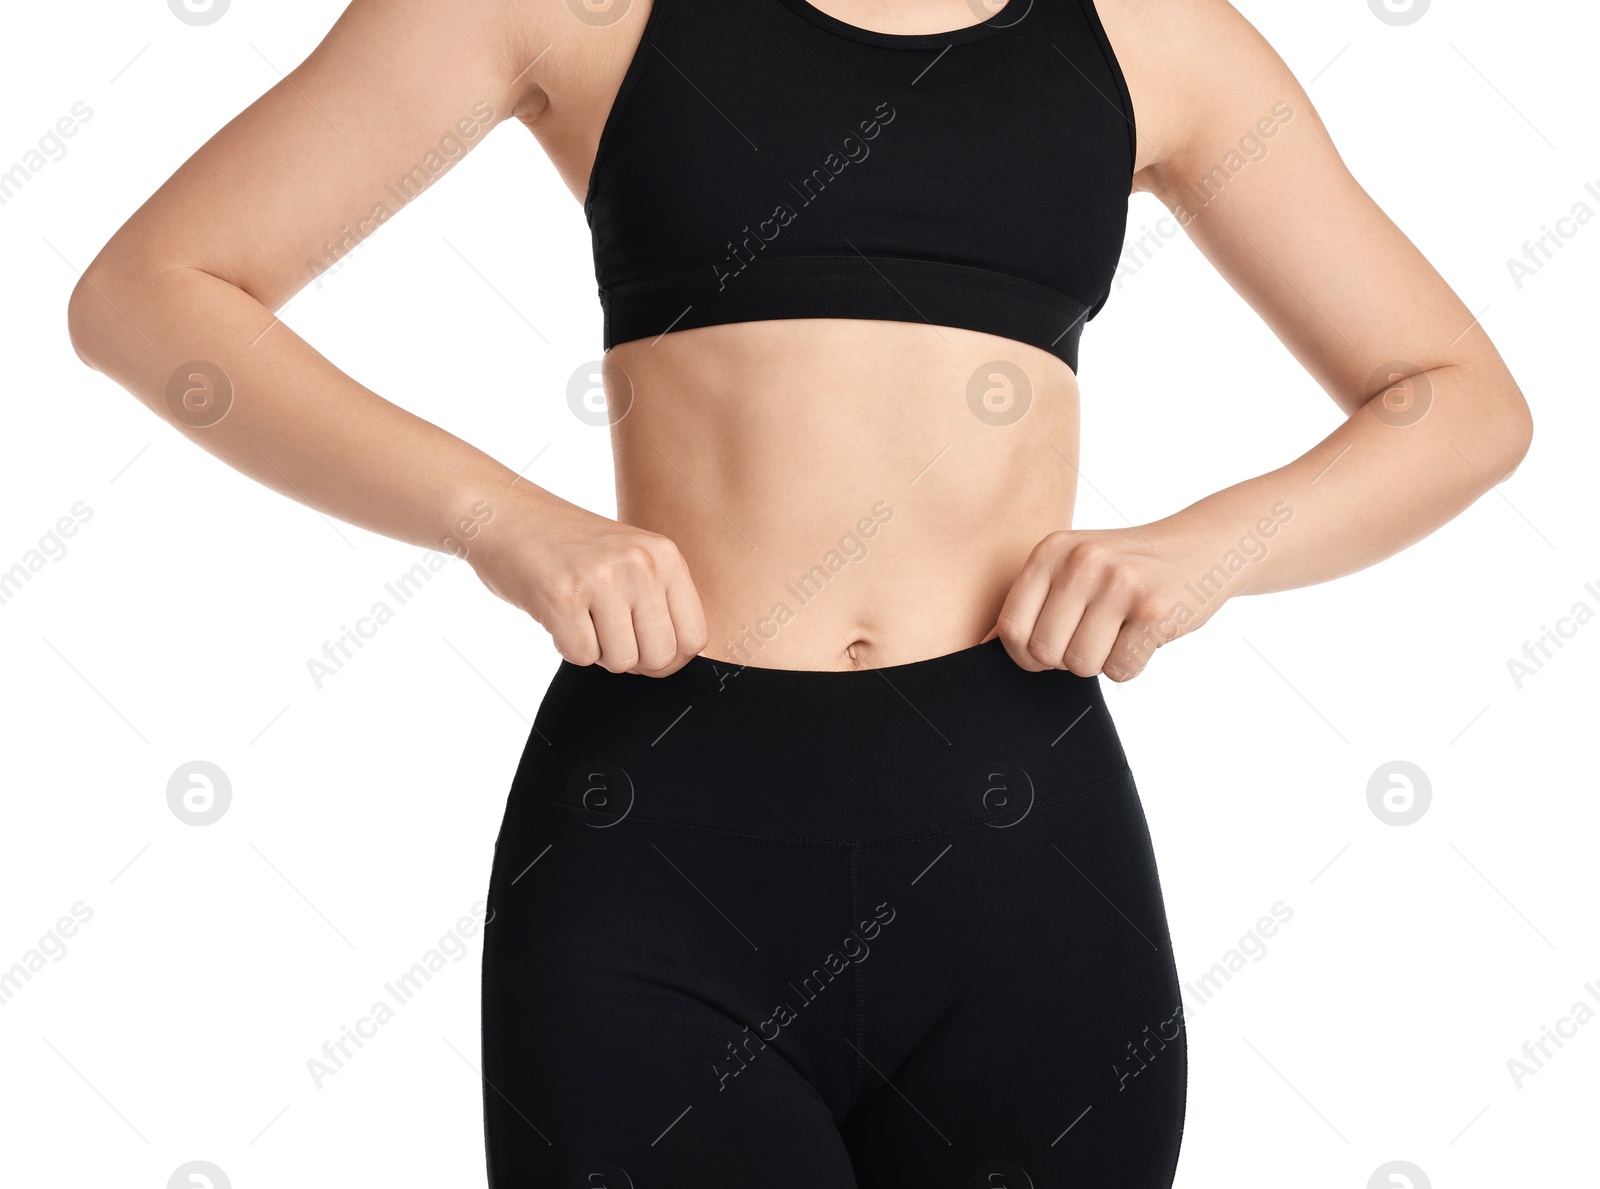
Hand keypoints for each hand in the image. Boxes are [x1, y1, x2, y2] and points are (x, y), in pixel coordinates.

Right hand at [469, 491, 707, 676]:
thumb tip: (678, 662)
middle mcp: (640, 563)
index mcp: (665, 555)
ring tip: (580, 617)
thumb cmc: (569, 548)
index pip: (695, 637)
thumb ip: (660, 601)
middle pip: (661, 657)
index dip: (669, 657)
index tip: (643, 647)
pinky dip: (566, 646)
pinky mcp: (563, 596)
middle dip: (632, 659)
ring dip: (597, 652)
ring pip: (622, 662)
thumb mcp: (630, 559)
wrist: (506, 516)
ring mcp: (602, 578)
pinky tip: (556, 614)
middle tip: (605, 633)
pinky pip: (582, 657)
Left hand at [982, 527, 1226, 680]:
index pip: (1011, 629)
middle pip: (1044, 653)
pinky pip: (1120, 669)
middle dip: (1066, 659)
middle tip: (1093, 636)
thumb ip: (1029, 602)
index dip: (1025, 656)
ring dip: (1100, 662)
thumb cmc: (1125, 569)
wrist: (1201, 547)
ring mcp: (1120, 582)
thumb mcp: (1070, 568)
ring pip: (1081, 665)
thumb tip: (980, 648)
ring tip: (1119, 631)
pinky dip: (1131, 664)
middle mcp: (1082, 561)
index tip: (1047, 652)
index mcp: (1051, 551)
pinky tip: (1144, 635)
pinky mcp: (1155, 610)